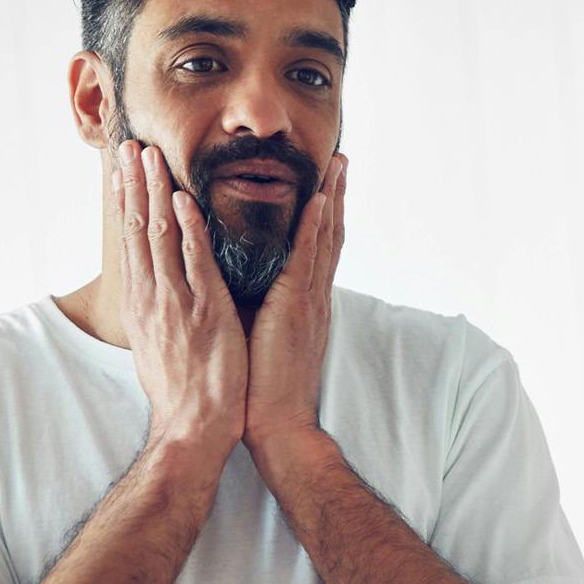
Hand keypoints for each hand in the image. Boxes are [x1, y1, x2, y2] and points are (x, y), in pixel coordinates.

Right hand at [115, 140, 247, 461]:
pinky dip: (187, 229)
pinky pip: (193, 261)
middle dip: (134, 184)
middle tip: (130, 145)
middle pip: (137, 228)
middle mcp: (151, 296)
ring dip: (155, 191)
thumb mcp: (160, 343)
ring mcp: (175, 302)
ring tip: (151, 155)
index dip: (127, 201)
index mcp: (142, 303)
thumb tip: (159, 289)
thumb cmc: (182, 390)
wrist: (193, 427)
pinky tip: (182, 200)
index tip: (124, 168)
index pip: (130, 241)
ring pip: (159, 236)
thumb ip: (160, 310)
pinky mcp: (203, 311)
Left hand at [243, 152, 346, 453]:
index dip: (324, 213)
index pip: (317, 247)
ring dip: (331, 198)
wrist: (276, 424)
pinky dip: (314, 228)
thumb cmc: (263, 388)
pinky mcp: (297, 308)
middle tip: (340, 159)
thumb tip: (243, 283)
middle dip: (336, 195)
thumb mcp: (264, 336)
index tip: (327, 182)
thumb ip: (262, 306)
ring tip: (336, 165)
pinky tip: (318, 200)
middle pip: (329, 234)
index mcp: (306, 302)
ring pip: (324, 238)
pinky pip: (306, 259)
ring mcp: (309, 300)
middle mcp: (314, 295)